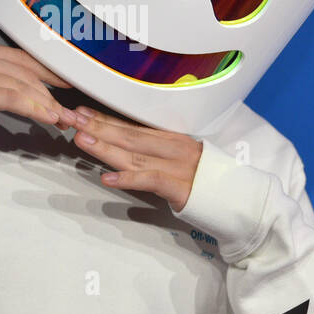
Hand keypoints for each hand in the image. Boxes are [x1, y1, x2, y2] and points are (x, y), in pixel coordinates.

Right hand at [0, 38, 79, 127]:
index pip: (21, 58)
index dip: (46, 70)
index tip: (63, 80)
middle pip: (28, 73)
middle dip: (51, 94)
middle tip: (67, 111)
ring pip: (26, 85)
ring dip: (49, 104)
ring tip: (65, 118)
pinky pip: (15, 98)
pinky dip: (35, 108)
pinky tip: (49, 117)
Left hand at [70, 105, 201, 211]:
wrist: (242, 201)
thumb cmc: (211, 184)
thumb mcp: (183, 162)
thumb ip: (158, 154)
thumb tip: (128, 149)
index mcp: (173, 139)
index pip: (133, 126)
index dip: (106, 118)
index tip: (82, 111)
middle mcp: (174, 148)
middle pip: (130, 135)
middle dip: (98, 126)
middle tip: (72, 119)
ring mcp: (178, 166)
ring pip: (135, 154)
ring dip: (106, 147)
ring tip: (82, 140)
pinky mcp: (181, 187)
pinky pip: (150, 180)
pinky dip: (128, 179)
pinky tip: (107, 178)